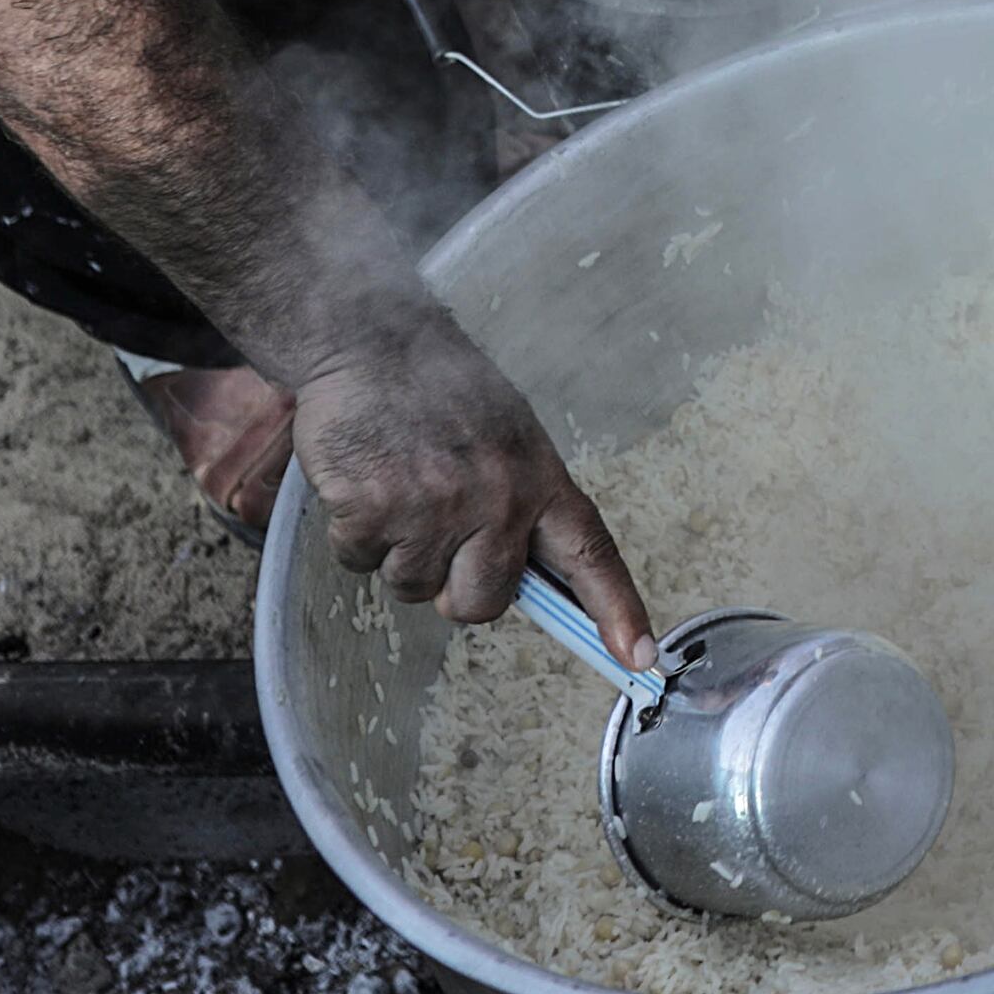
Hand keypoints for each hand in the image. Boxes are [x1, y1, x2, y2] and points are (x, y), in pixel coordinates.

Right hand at [286, 312, 653, 660]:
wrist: (370, 337)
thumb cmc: (440, 389)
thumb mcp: (505, 437)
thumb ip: (518, 504)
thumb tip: (516, 577)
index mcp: (538, 478)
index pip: (589, 554)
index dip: (617, 609)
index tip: (640, 656)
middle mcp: (496, 499)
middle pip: (482, 603)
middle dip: (453, 586)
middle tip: (434, 527)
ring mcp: (435, 508)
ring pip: (413, 588)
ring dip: (395, 550)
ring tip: (397, 483)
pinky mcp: (374, 511)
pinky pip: (360, 563)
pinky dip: (352, 533)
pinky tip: (362, 480)